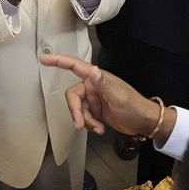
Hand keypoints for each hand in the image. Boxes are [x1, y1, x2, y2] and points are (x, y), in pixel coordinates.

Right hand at [39, 53, 171, 140]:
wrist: (145, 122)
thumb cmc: (134, 106)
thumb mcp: (119, 96)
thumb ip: (104, 84)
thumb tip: (92, 70)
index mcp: (97, 78)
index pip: (74, 67)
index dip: (58, 62)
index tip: (43, 59)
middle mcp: (93, 86)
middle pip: (73, 96)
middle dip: (76, 111)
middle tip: (81, 125)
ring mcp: (94, 99)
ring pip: (77, 109)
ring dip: (85, 120)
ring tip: (97, 129)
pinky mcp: (96, 111)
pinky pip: (84, 117)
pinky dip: (89, 124)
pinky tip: (100, 130)